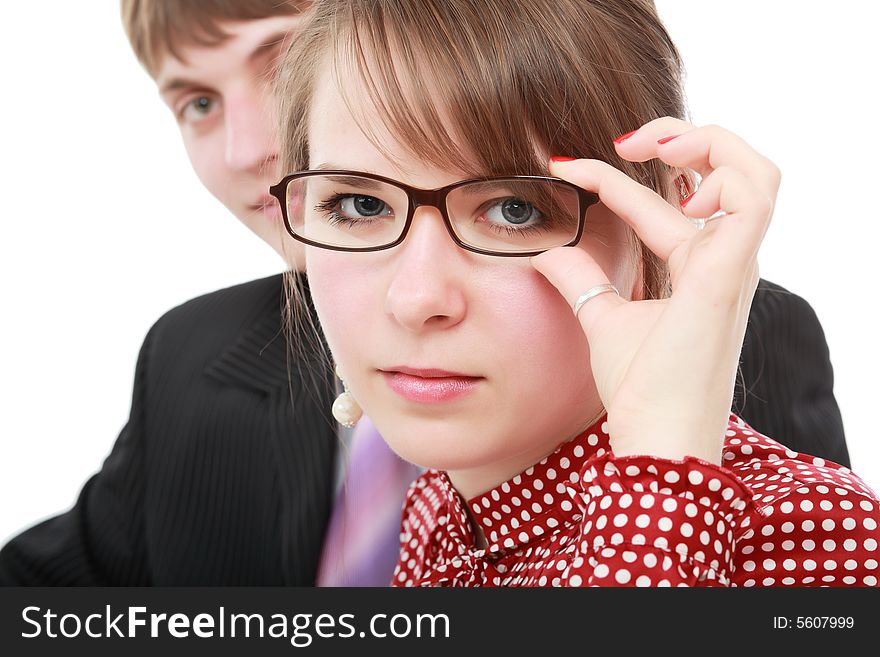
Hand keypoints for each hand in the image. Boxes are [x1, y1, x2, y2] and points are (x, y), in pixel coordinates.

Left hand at [531, 117, 779, 464]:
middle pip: (731, 171)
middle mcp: (724, 259)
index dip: (612, 176)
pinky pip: (752, 201)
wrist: (654, 433)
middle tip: (624, 139)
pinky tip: (678, 194)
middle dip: (683, 137)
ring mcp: (734, 264)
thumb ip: (580, 279)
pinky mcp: (731, 274)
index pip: (660, 202)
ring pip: (757, 174)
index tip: (560, 166)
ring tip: (654, 147)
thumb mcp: (600, 318)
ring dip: (709, 144)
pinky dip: (722, 178)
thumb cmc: (641, 387)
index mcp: (698, 267)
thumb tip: (543, 250)